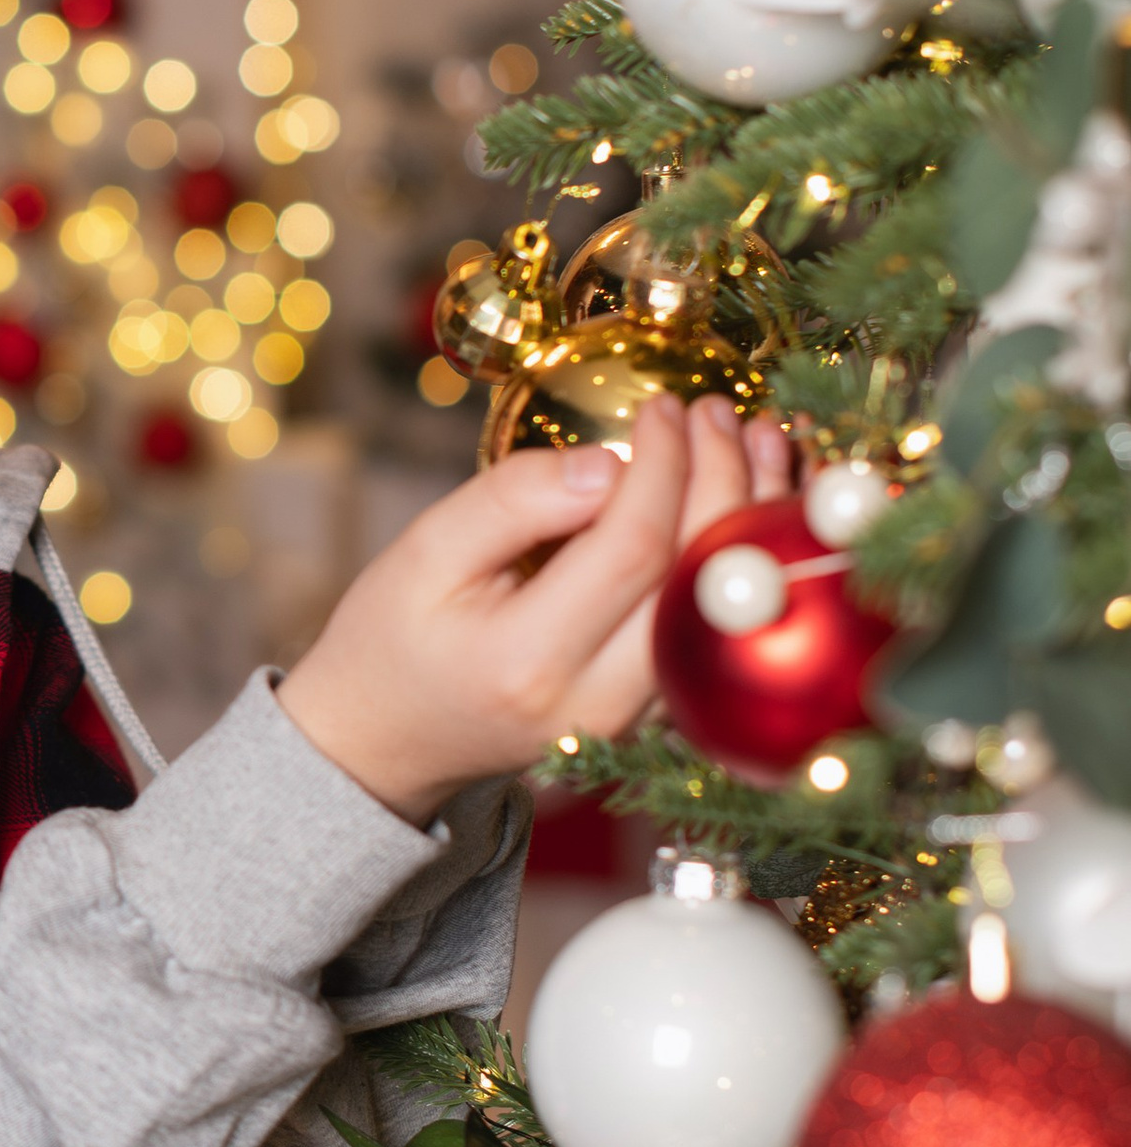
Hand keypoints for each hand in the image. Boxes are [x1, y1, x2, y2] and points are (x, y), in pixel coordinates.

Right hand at [279, 397, 792, 825]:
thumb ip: (511, 501)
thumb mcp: (423, 551)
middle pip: (694, 581)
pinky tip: (751, 502)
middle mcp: (597, 705)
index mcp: (530, 661)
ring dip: (751, 519)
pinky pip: (715, 632)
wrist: (385, 740)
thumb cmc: (393, 637)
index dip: (662, 466)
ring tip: (761, 439)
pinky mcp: (651, 721)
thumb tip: (609, 464)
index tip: (661, 406)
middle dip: (721, 480)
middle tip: (713, 411)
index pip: (632, 547)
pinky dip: (741, 564)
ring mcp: (632, 723)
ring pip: (721, 611)